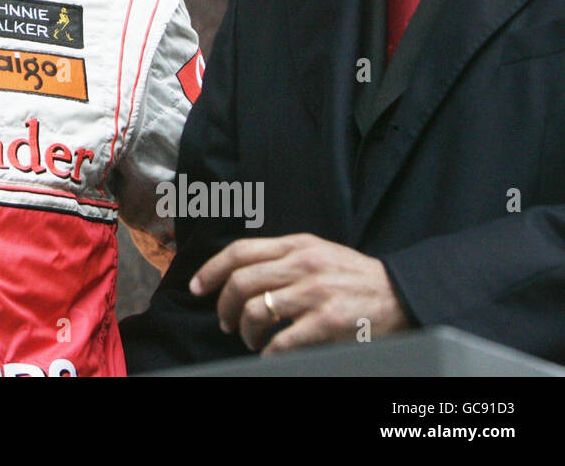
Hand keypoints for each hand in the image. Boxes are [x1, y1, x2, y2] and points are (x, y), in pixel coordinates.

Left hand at [190, 233, 408, 354]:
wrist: (402, 294)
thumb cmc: (354, 277)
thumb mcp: (319, 253)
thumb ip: (283, 258)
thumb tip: (240, 273)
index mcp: (297, 245)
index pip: (240, 251)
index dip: (211, 270)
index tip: (196, 287)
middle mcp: (303, 264)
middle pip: (241, 282)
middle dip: (224, 307)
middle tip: (226, 323)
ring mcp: (316, 292)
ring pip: (256, 310)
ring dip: (245, 331)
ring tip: (251, 339)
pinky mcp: (329, 321)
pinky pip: (283, 340)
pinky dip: (269, 352)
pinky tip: (270, 355)